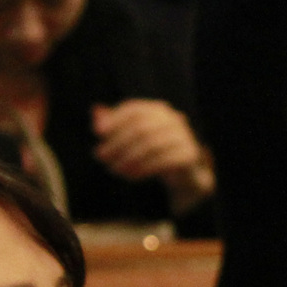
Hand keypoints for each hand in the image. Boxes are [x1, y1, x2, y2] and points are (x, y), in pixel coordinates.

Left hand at [92, 99, 213, 207]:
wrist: (183, 172)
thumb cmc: (151, 151)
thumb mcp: (131, 137)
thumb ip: (114, 124)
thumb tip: (96, 112)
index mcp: (159, 110)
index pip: (135, 110)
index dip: (115, 119)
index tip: (98, 133)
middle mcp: (174, 119)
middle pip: (141, 128)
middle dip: (118, 143)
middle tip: (101, 157)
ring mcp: (184, 136)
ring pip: (151, 145)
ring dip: (128, 159)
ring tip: (114, 169)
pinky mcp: (189, 154)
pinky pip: (164, 161)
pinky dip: (144, 169)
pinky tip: (131, 176)